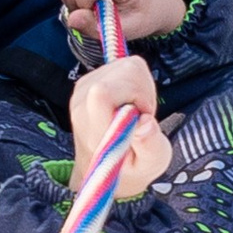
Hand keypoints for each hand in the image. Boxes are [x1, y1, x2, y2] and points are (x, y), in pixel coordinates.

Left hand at [69, 52, 169, 202]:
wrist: (106, 165)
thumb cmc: (132, 167)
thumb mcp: (151, 165)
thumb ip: (150, 147)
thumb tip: (145, 122)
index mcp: (94, 130)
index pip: (101, 93)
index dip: (135, 95)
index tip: (142, 117)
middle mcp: (82, 104)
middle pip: (123, 72)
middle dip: (144, 91)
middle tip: (143, 118)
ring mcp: (83, 89)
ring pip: (126, 66)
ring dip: (141, 87)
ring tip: (137, 113)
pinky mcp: (90, 79)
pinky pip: (124, 65)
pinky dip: (135, 82)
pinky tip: (131, 103)